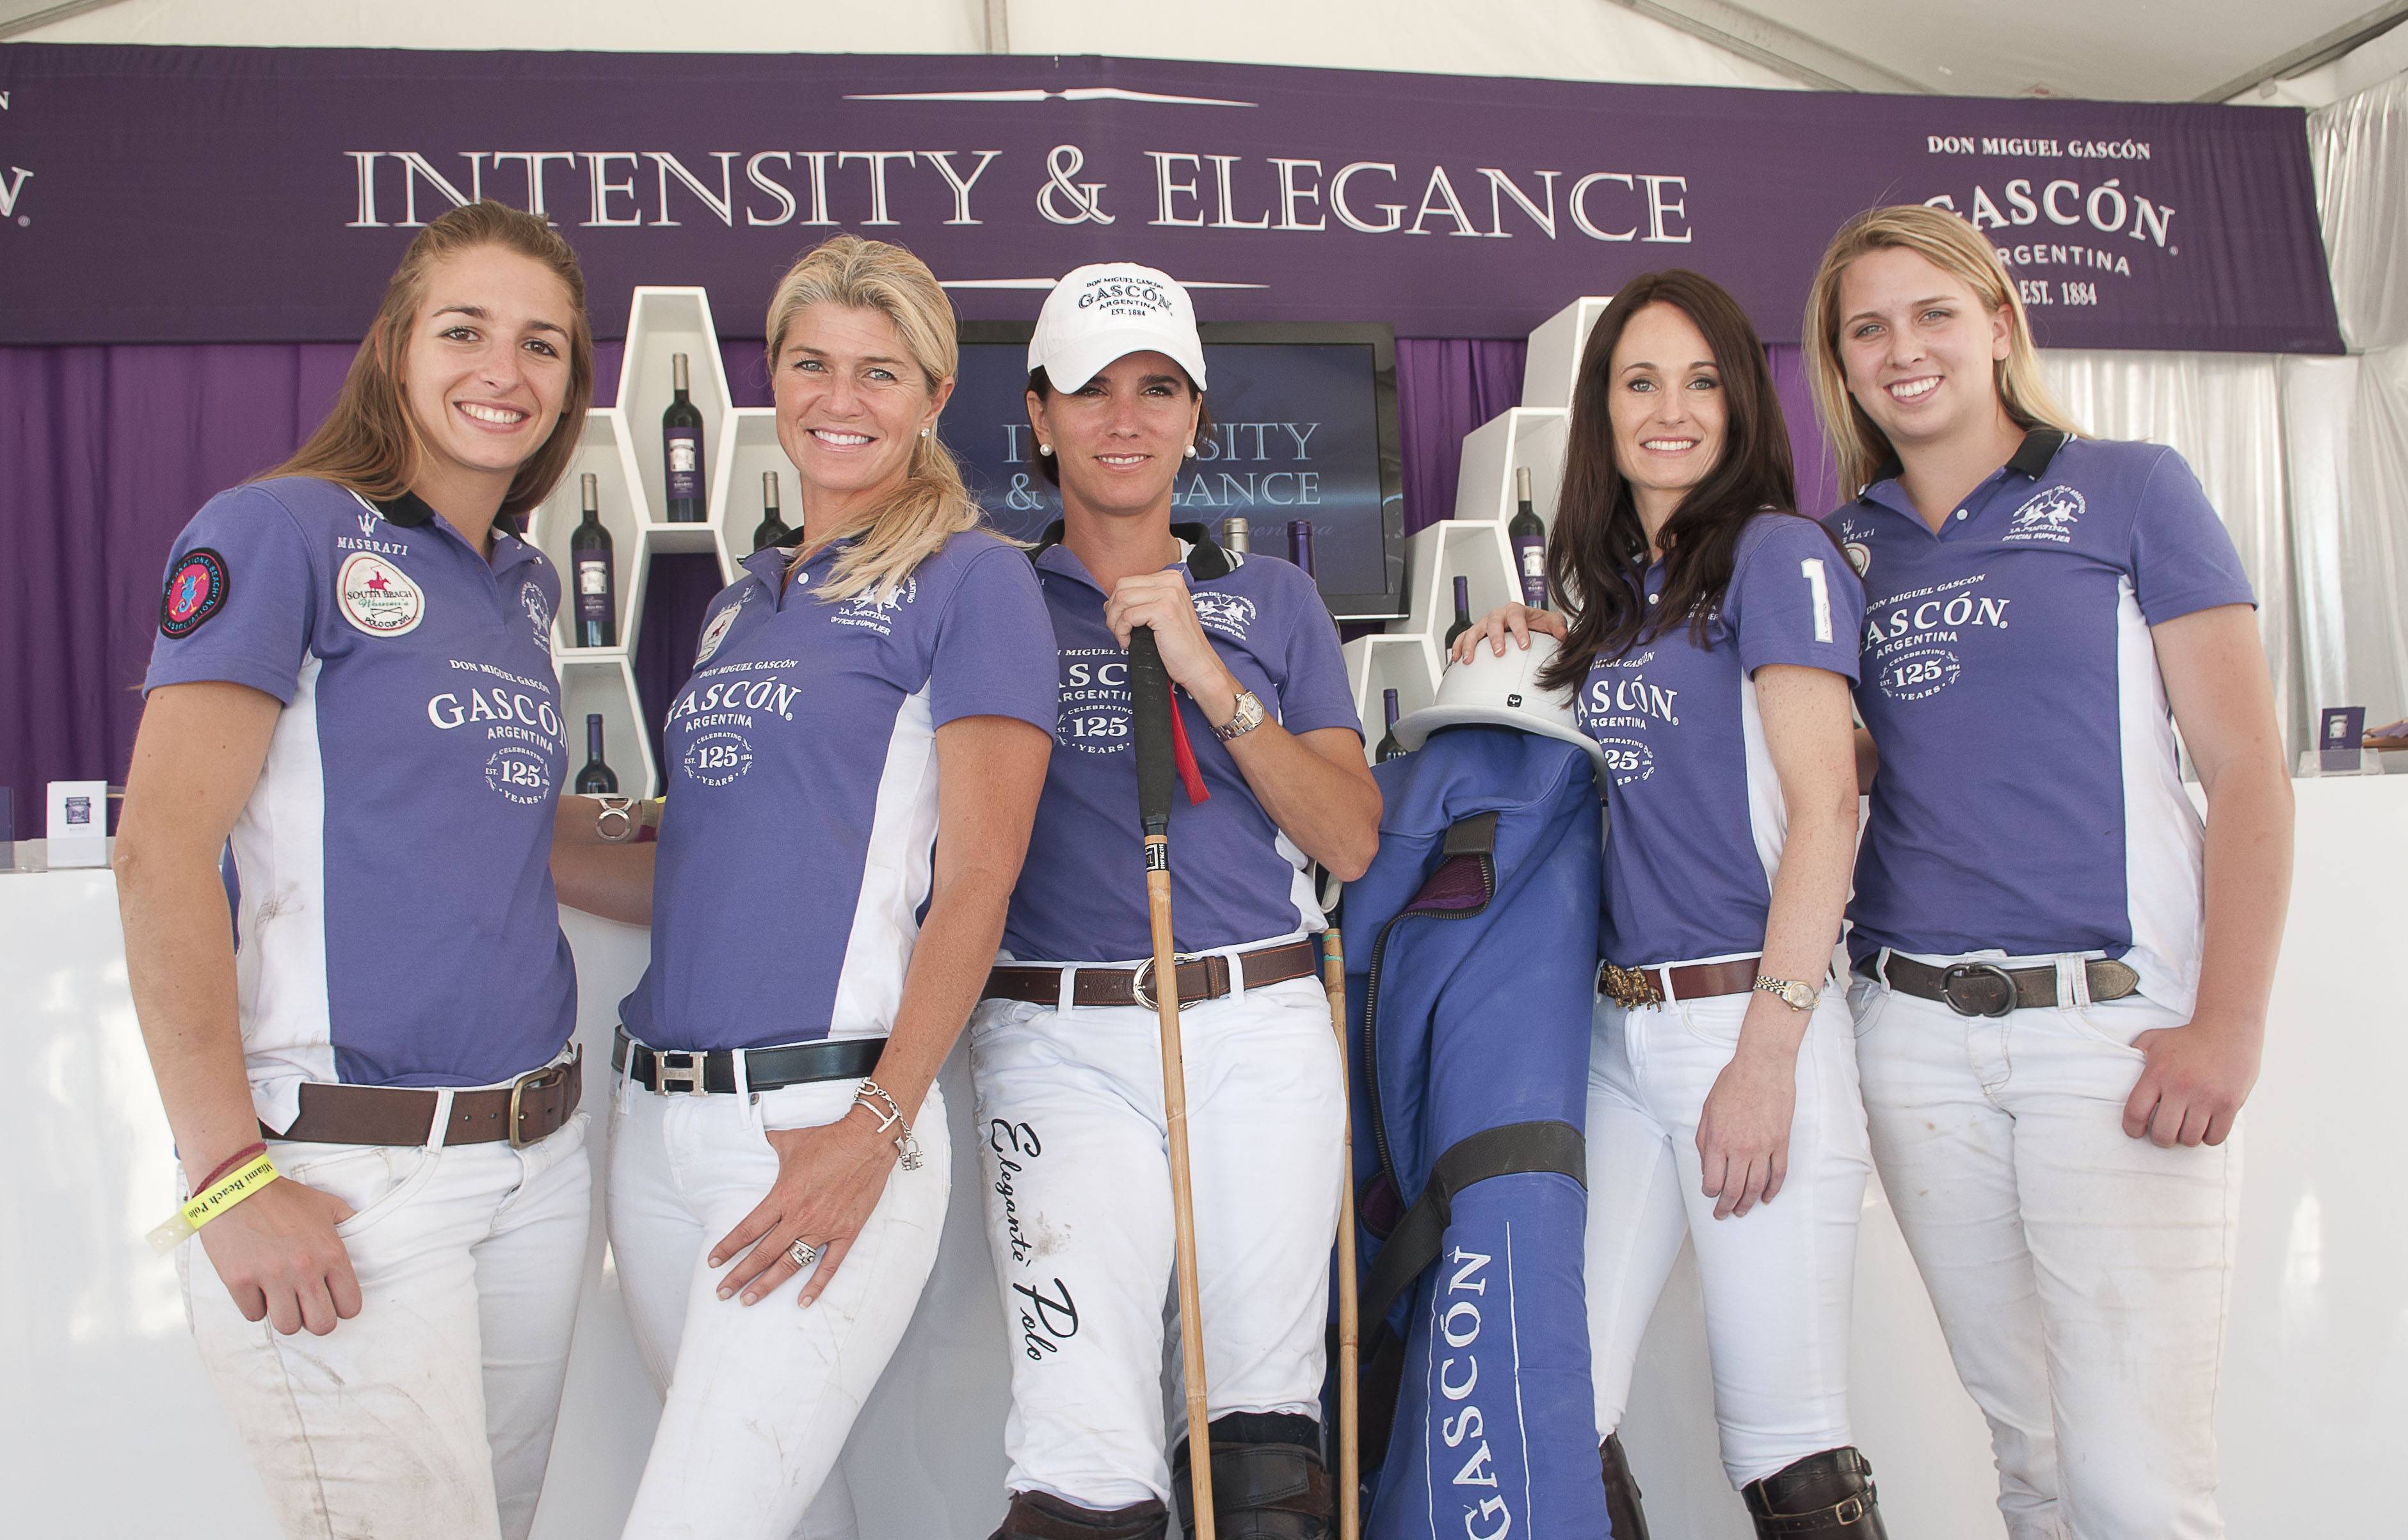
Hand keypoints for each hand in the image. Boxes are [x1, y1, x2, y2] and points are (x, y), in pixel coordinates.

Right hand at [196, 1175, 361, 1335]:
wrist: (235, 1188)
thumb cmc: (282, 1198)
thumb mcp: (327, 1205)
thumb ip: (350, 1223)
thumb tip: (367, 1236)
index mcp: (330, 1253)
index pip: (350, 1306)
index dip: (342, 1307)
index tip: (331, 1299)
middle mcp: (305, 1268)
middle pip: (321, 1325)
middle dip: (316, 1319)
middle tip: (306, 1305)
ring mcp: (271, 1276)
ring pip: (288, 1326)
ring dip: (285, 1315)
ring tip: (281, 1297)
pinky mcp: (239, 1281)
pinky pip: (253, 1315)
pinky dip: (255, 1306)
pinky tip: (256, 1287)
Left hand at [710, 1106, 899, 1306]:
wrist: (868, 1140)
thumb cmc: (828, 1138)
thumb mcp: (790, 1139)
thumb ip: (770, 1143)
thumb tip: (757, 1133)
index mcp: (783, 1196)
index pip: (748, 1230)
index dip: (728, 1248)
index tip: (714, 1262)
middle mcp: (799, 1217)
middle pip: (763, 1254)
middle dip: (739, 1276)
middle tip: (722, 1293)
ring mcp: (824, 1227)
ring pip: (790, 1264)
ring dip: (767, 1284)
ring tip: (748, 1300)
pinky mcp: (847, 1232)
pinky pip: (829, 1265)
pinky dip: (816, 1285)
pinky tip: (803, 1302)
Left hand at [1103, 569, 1240, 725]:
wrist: (1197, 665)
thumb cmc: (1178, 644)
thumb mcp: (1159, 613)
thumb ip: (1139, 602)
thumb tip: (1109, 602)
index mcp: (1170, 578)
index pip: (1127, 581)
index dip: (1116, 603)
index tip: (1119, 622)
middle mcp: (1171, 581)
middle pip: (1121, 587)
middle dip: (1112, 611)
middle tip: (1118, 630)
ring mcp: (1169, 594)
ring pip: (1121, 600)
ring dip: (1115, 622)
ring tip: (1123, 637)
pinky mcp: (1164, 610)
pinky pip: (1128, 616)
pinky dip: (1122, 631)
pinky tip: (1129, 643)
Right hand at [1447, 603, 1566, 664]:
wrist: (1525, 624)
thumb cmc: (1535, 624)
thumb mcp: (1550, 622)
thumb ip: (1557, 626)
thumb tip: (1562, 634)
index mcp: (1516, 611)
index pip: (1517, 616)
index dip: (1520, 630)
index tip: (1524, 645)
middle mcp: (1499, 615)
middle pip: (1493, 621)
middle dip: (1495, 637)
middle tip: (1499, 652)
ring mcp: (1485, 624)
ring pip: (1474, 630)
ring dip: (1470, 644)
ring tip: (1469, 659)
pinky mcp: (1476, 633)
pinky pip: (1462, 637)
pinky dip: (1458, 647)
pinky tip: (1457, 658)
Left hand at [1695, 1046, 1796, 1218]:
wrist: (1762, 1066)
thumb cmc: (1731, 1085)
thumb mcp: (1707, 1112)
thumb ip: (1704, 1142)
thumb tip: (1707, 1169)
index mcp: (1719, 1141)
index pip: (1713, 1181)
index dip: (1710, 1193)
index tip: (1709, 1195)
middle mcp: (1741, 1148)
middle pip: (1734, 1190)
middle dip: (1727, 1207)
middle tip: (1724, 1215)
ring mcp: (1764, 1147)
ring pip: (1756, 1186)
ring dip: (1748, 1203)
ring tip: (1743, 1211)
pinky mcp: (1781, 1142)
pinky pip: (1779, 1174)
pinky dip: (1773, 1190)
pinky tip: (1766, 1198)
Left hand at [2121, 1019, 2258, 1146]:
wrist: (2228, 1028)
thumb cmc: (2186, 1037)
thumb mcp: (2153, 1040)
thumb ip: (2134, 1055)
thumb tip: (2115, 1069)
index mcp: (2157, 1073)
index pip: (2135, 1113)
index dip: (2132, 1129)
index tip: (2135, 1131)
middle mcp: (2180, 1086)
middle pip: (2163, 1133)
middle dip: (2161, 1138)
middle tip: (2165, 1132)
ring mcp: (2207, 1097)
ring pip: (2189, 1139)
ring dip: (2185, 1138)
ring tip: (2186, 1126)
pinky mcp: (2229, 1104)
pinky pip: (2214, 1138)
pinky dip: (2208, 1137)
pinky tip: (2206, 1126)